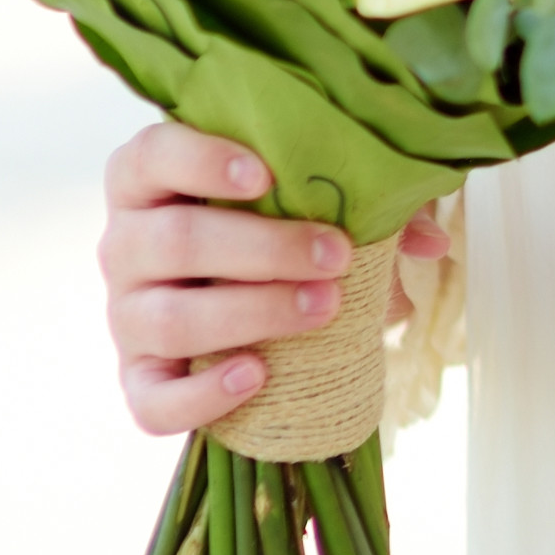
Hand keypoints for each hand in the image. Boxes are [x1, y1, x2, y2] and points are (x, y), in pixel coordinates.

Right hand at [96, 122, 452, 435]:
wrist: (236, 309)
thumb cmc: (270, 235)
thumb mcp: (309, 203)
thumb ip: (366, 204)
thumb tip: (431, 240)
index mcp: (150, 182)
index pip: (152, 155)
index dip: (201, 161)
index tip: (267, 175)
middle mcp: (123, 245)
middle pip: (174, 241)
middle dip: (263, 249)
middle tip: (337, 256)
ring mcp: (124, 316)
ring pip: (169, 318)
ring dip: (252, 313)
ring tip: (324, 309)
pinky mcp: (137, 379)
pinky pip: (152, 399)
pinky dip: (202, 394)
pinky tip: (256, 375)